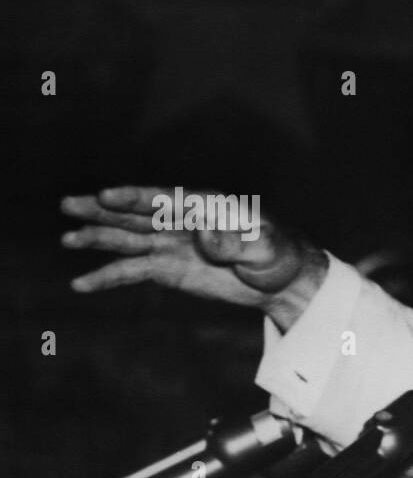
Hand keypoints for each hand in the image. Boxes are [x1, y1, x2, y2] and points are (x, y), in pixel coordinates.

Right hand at [61, 186, 326, 331]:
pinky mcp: (167, 268)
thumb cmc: (277, 254)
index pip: (166, 199)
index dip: (137, 197)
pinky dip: (107, 277)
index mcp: (206, 205)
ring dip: (97, 237)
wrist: (280, 279)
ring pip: (128, 238)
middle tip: (69, 204)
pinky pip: (132, 271)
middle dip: (103, 209)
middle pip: (136, 213)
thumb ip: (236, 242)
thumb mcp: (264, 247)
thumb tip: (207, 236)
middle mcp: (181, 220)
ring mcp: (171, 243)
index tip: (109, 195)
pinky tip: (81, 283)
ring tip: (67, 239)